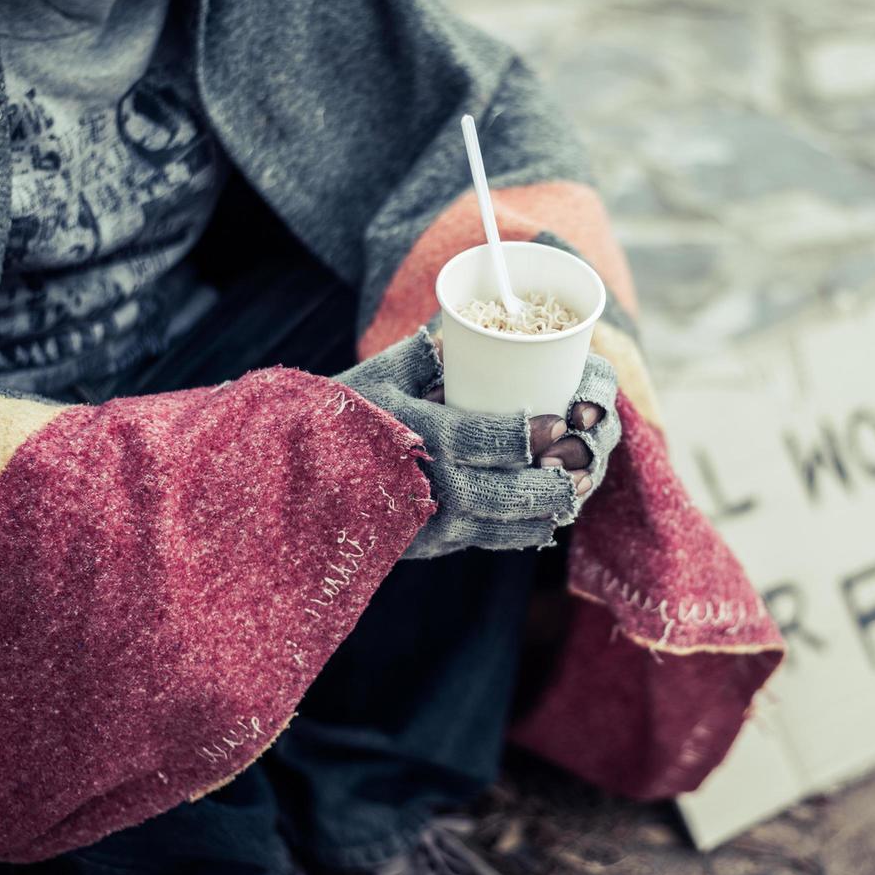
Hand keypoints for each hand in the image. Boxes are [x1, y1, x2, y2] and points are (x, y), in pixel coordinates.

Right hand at [339, 331, 620, 559]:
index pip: (493, 438)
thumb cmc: (337, 417)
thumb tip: (457, 328)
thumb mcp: (377, 376)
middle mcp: (433, 487)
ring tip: (572, 496)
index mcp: (425, 436)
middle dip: (553, 483)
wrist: (290, 481)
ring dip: (544, 513)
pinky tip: (542, 522)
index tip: (559, 421)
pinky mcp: (428, 546)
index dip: (533, 433)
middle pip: (511, 492)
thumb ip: (422, 353)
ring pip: (504, 526)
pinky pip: (484, 543)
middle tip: (584, 467)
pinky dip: (518, 535)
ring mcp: (431, 524)